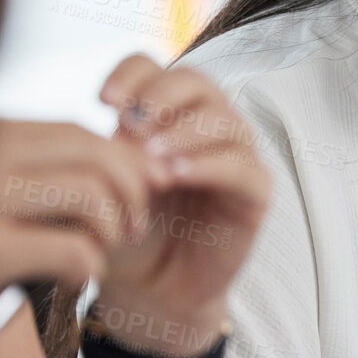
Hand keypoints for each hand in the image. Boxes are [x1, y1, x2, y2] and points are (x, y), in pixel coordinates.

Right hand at [0, 108, 152, 349]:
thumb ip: (33, 169)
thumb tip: (137, 159)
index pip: (76, 130)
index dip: (123, 166)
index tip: (138, 200)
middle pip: (95, 154)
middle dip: (132, 194)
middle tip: (132, 232)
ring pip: (93, 198)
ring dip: (111, 235)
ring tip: (96, 258)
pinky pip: (75, 249)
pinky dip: (88, 270)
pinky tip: (71, 284)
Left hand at [92, 55, 270, 352]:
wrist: (150, 289)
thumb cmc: (126, 230)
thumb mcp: (108, 183)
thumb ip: (111, 148)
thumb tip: (117, 122)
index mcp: (167, 113)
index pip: (156, 68)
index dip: (131, 75)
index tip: (102, 103)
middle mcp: (207, 125)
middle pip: (197, 82)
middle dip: (162, 95)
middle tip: (130, 124)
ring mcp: (237, 155)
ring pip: (224, 120)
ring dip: (184, 132)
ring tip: (149, 156)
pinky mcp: (255, 192)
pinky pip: (240, 166)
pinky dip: (207, 165)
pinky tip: (175, 175)